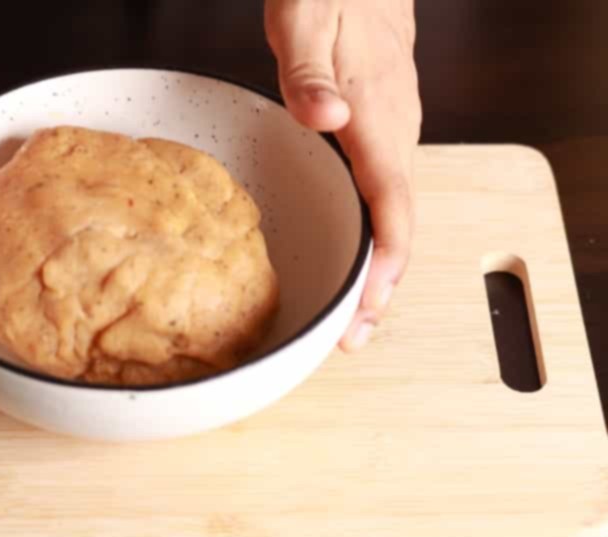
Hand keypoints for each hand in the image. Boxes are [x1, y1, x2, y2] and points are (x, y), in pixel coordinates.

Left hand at [266, 0, 420, 349]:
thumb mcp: (305, 23)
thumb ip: (312, 74)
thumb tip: (326, 118)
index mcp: (375, 115)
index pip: (392, 203)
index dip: (384, 263)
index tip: (366, 308)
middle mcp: (393, 128)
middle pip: (397, 222)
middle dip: (379, 287)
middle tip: (351, 339)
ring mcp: (392, 126)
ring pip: (392, 210)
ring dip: (376, 266)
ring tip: (351, 317)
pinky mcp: (381, 123)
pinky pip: (382, 191)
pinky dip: (371, 233)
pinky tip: (349, 254)